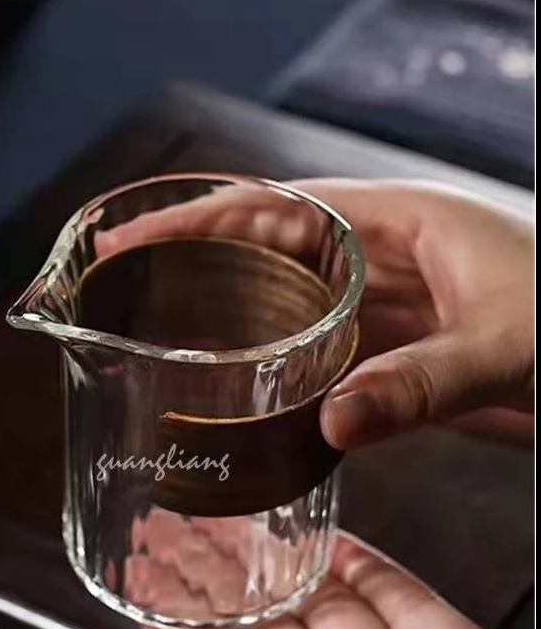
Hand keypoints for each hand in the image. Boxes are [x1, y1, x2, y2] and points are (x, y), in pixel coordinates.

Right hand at [97, 179, 533, 447]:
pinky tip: (242, 380)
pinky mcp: (392, 348)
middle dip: (195, 260)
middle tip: (126, 284)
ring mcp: (383, 303)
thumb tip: (329, 421)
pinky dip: (275, 360)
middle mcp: (378, 255)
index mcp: (396, 222)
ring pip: (285, 298)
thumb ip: (419, 383)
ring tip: (164, 331)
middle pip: (265, 247)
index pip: (276, 206)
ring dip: (229, 312)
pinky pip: (316, 346)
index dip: (200, 218)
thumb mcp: (502, 347)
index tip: (136, 237)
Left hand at [145, 532, 533, 628]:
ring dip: (285, 560)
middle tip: (181, 523)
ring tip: (242, 516)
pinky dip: (367, 567)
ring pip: (328, 608)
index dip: (177, 616)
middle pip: (265, 628)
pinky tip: (333, 538)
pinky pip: (406, 604)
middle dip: (221, 574)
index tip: (141, 569)